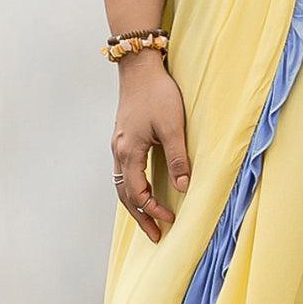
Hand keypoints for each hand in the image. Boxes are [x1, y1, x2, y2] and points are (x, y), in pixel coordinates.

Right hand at [111, 55, 189, 243]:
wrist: (139, 67)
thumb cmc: (157, 93)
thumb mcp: (173, 126)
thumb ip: (177, 158)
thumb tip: (183, 187)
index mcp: (129, 151)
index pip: (137, 192)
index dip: (153, 210)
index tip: (170, 219)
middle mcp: (119, 151)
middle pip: (125, 194)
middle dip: (141, 217)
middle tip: (156, 236)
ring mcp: (118, 146)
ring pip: (121, 185)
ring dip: (135, 205)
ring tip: (149, 220)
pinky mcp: (123, 139)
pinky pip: (123, 173)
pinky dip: (132, 189)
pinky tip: (143, 193)